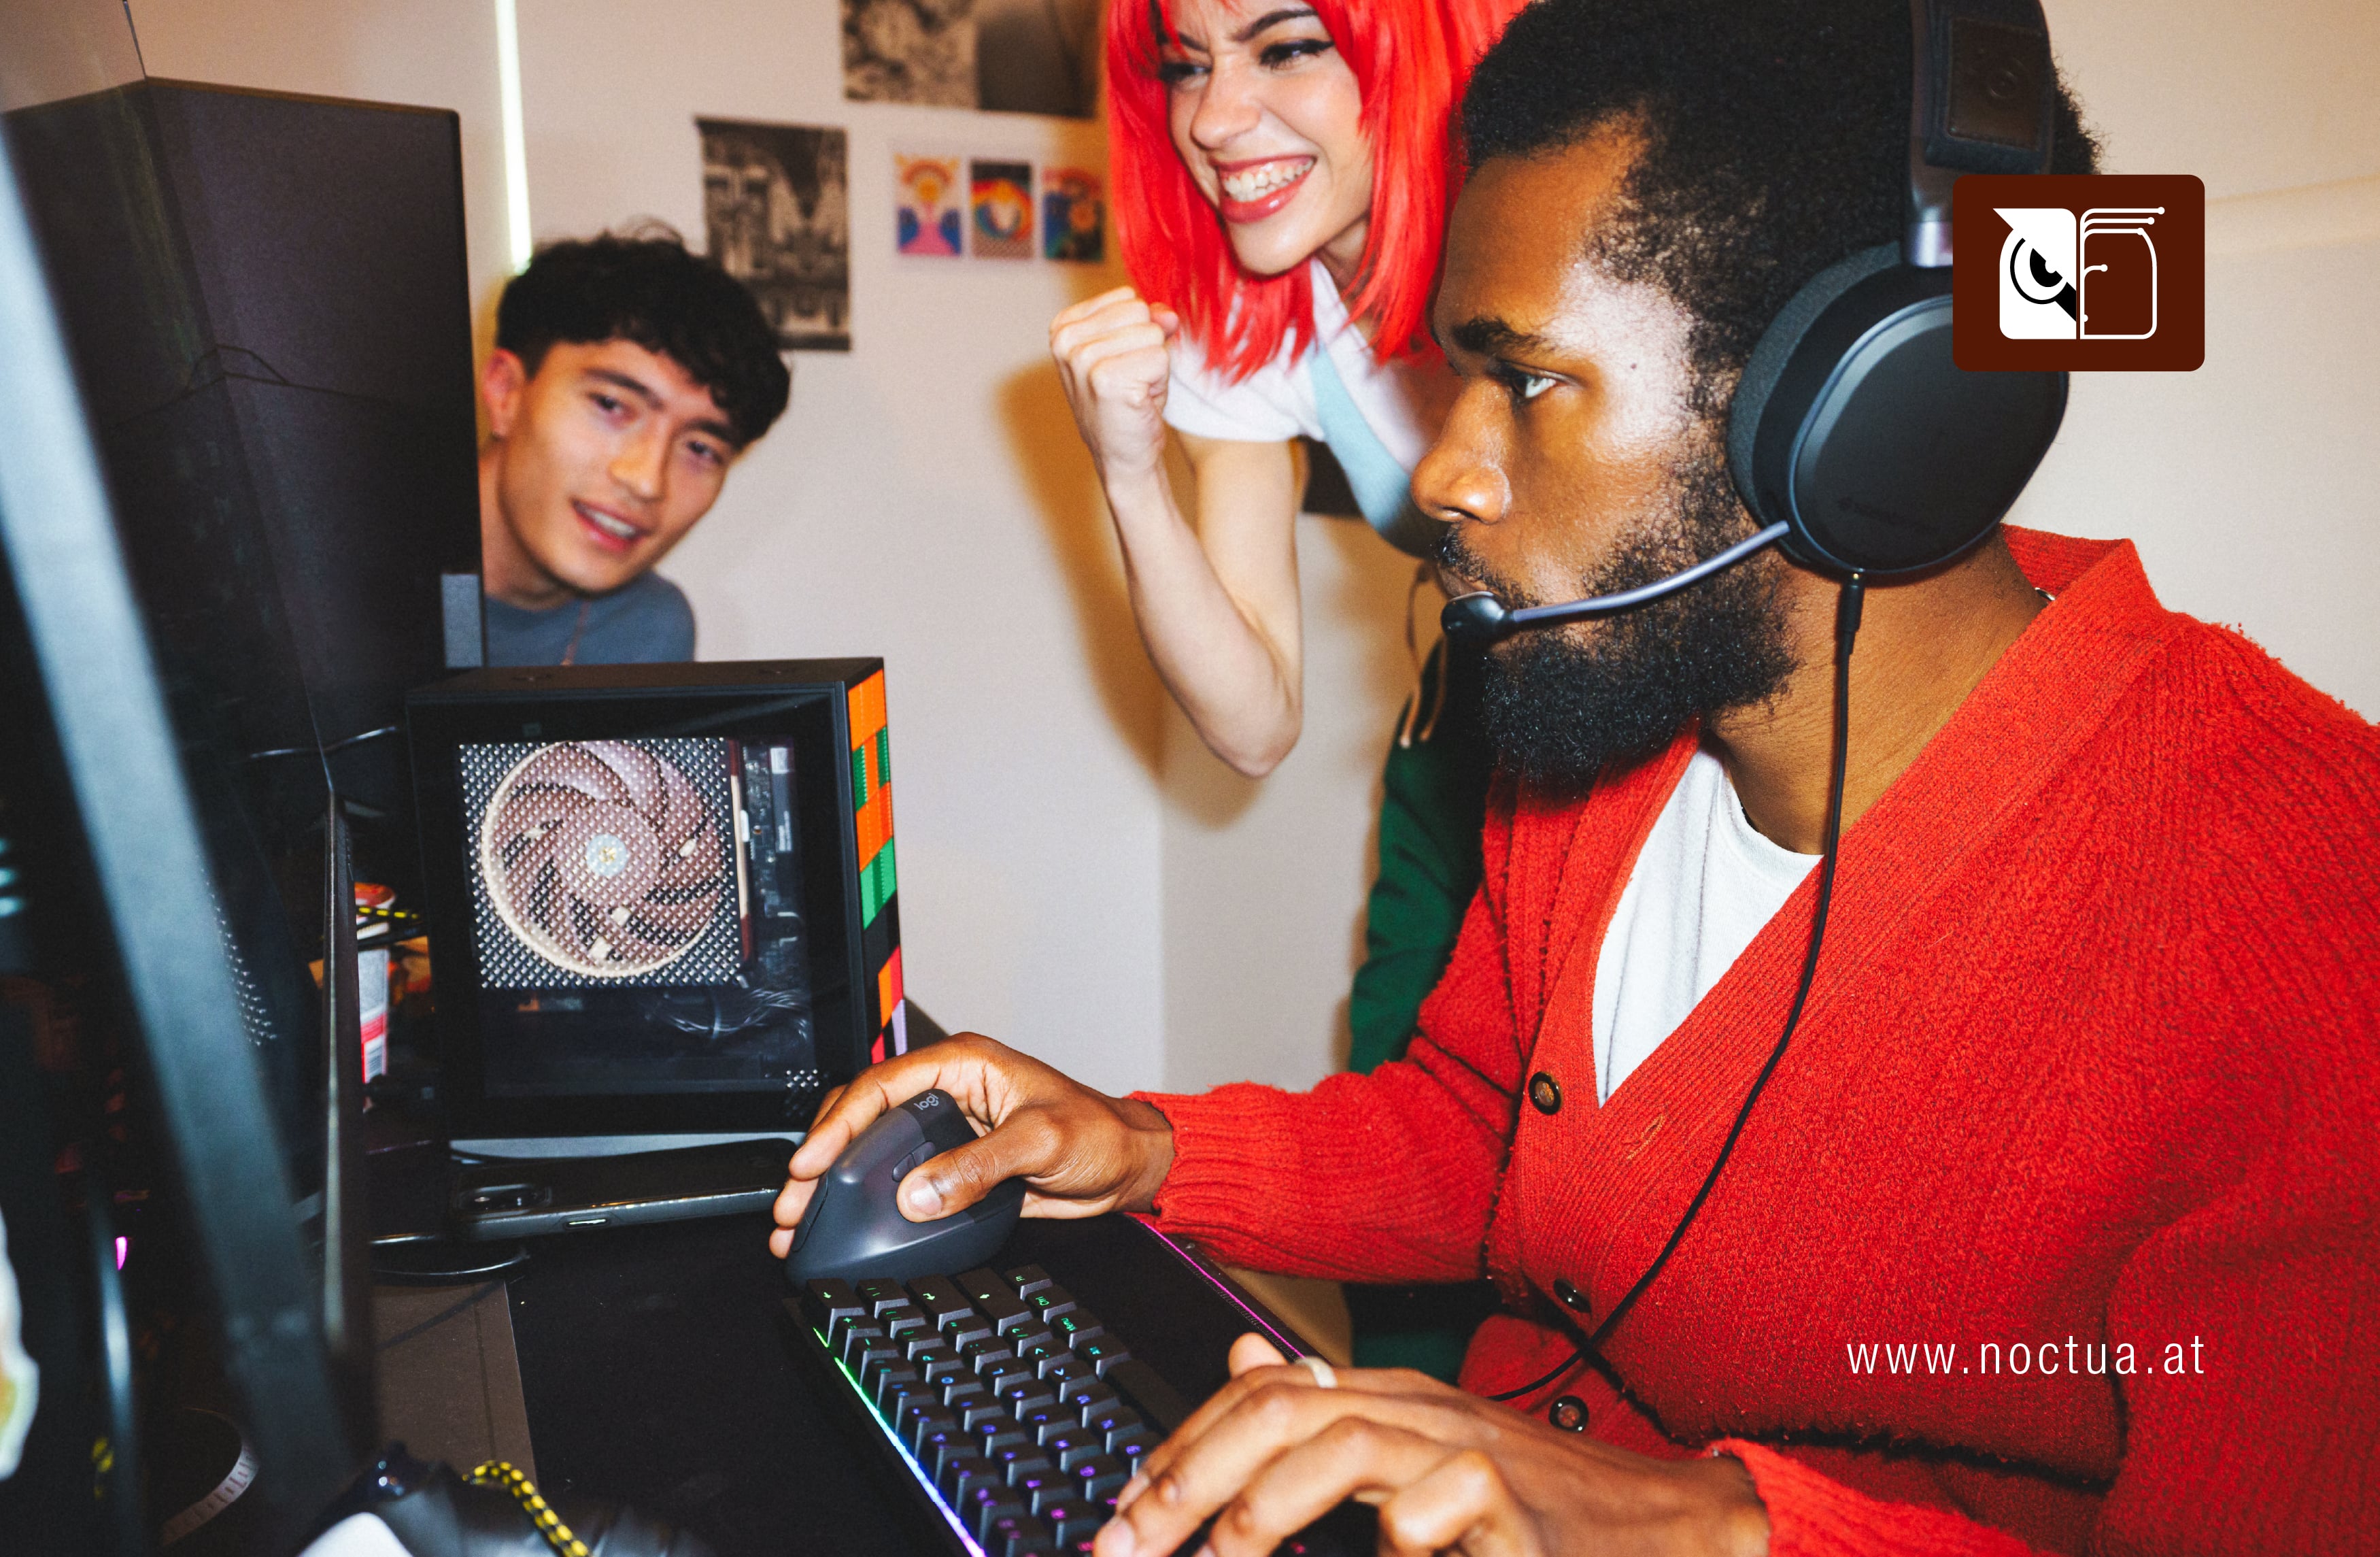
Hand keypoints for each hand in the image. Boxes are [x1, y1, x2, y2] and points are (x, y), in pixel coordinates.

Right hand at [766, 1034, 1174, 1258]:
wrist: (1127, 1167)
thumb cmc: (1097, 1134)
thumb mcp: (1040, 1142)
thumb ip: (978, 1166)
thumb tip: (916, 1195)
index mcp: (963, 1065)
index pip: (881, 1086)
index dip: (838, 1123)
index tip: (810, 1163)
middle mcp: (947, 1093)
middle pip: (863, 1118)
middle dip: (821, 1159)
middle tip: (793, 1203)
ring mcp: (946, 1132)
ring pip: (872, 1151)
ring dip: (835, 1185)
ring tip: (801, 1220)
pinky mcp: (952, 1168)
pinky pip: (898, 1181)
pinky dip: (867, 1204)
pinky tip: (845, 1228)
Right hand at [1051, 286, 1181, 487]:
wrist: (1124, 455)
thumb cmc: (1128, 401)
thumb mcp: (1133, 350)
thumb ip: (1148, 321)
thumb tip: (1166, 314)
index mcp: (1064, 326)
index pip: (1127, 297)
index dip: (1137, 330)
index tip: (1122, 361)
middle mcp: (1066, 340)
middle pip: (1139, 311)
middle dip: (1147, 345)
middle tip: (1132, 379)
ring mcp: (1082, 359)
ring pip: (1152, 334)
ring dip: (1154, 365)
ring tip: (1135, 390)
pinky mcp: (1105, 379)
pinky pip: (1159, 358)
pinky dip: (1159, 382)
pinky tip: (1139, 401)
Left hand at [1095, 1336, 1769, 1556]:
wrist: (1671, 1530)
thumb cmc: (1543, 1510)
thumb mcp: (1422, 1454)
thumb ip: (1330, 1414)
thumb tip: (1241, 1365)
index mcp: (1392, 1399)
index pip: (1262, 1393)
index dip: (1181, 1444)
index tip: (1125, 1505)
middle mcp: (1422, 1412)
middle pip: (1281, 1410)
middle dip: (1190, 1473)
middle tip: (1133, 1539)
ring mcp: (1472, 1453)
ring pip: (1342, 1440)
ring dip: (1266, 1504)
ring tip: (1223, 1556)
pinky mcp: (1520, 1506)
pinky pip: (1442, 1502)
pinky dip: (1397, 1531)